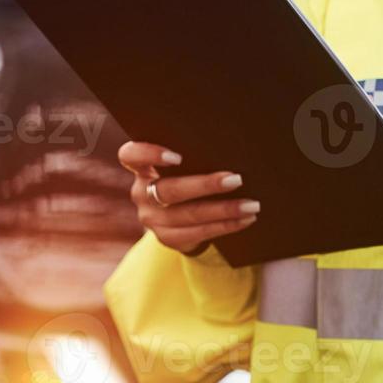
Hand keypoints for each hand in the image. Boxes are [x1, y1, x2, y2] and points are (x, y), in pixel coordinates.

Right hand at [117, 141, 258, 255]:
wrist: (180, 214)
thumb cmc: (188, 173)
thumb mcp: (184, 164)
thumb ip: (194, 153)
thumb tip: (232, 145)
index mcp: (142, 167)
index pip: (131, 155)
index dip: (149, 155)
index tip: (176, 157)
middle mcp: (142, 193)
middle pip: (169, 190)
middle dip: (206, 185)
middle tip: (236, 179)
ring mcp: (151, 218)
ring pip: (188, 215)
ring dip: (224, 210)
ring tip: (252, 204)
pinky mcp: (166, 238)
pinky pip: (198, 234)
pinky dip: (225, 226)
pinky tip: (246, 219)